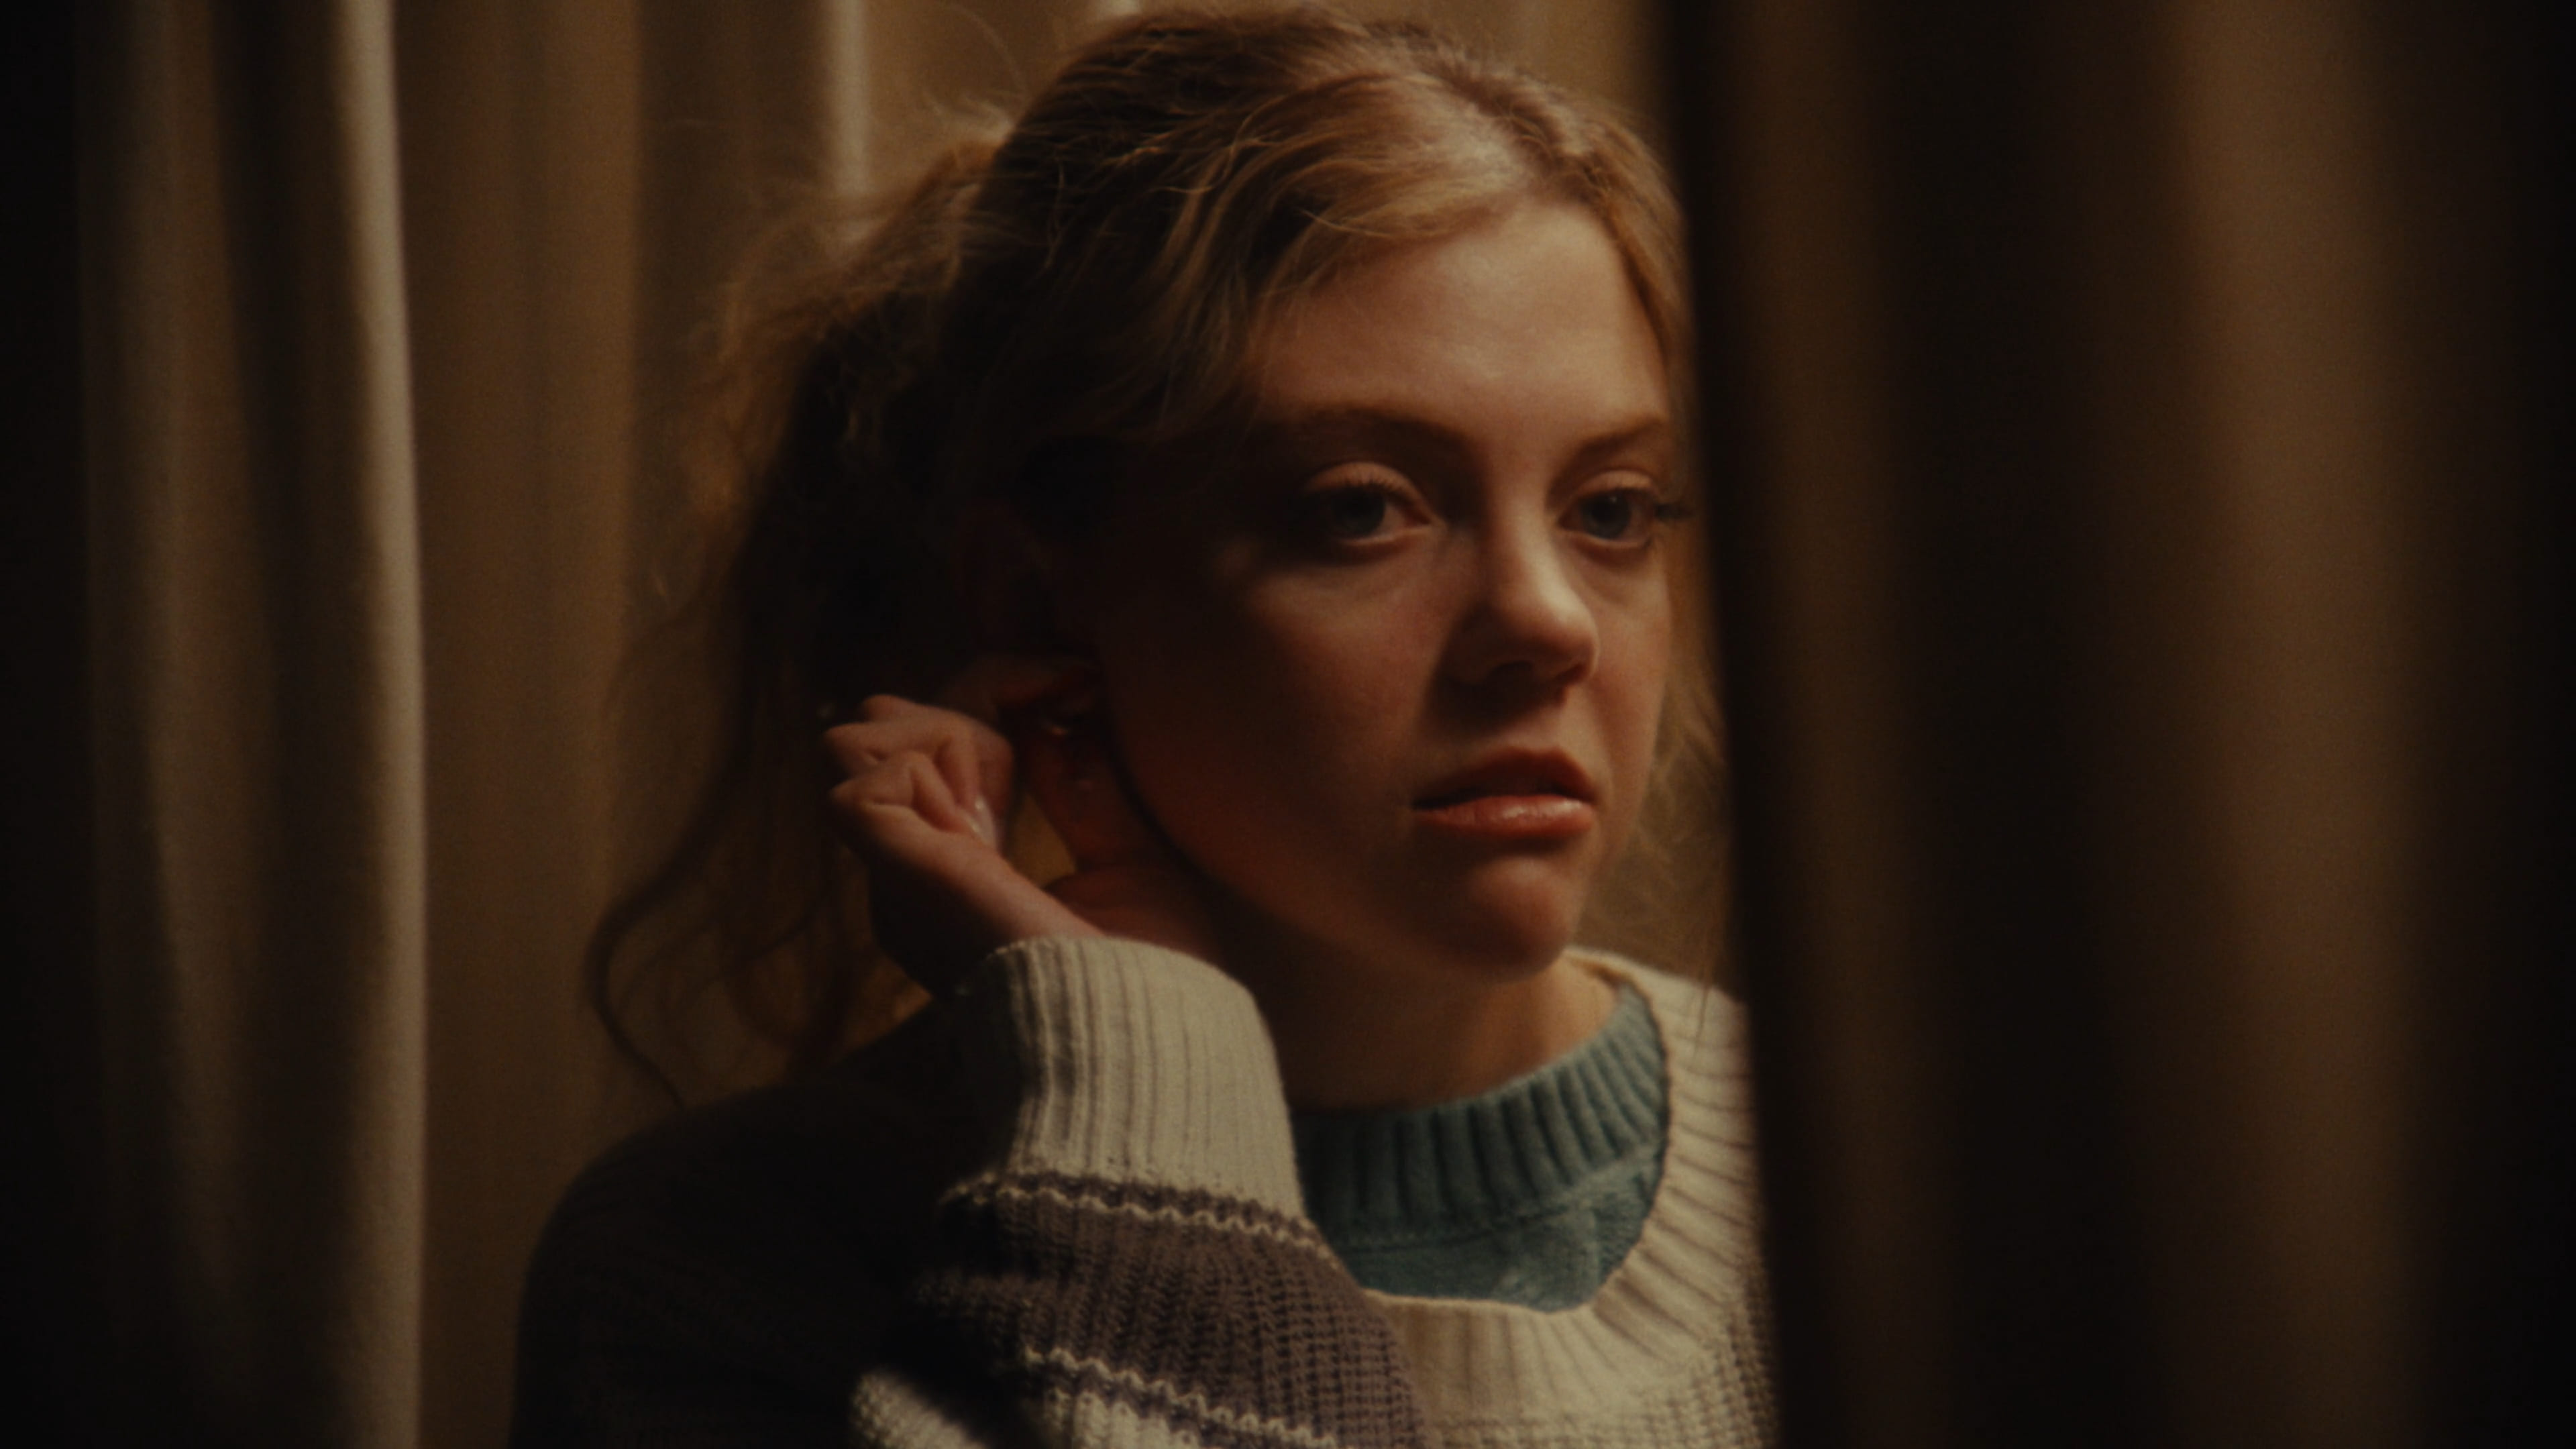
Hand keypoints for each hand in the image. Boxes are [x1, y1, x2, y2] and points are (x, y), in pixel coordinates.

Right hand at [823, 655, 1214, 993]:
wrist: (1145, 1049)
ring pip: (857, 744)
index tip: (1082, 682)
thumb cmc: (1155, 982)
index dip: (997, 694)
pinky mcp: (901, 878)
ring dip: (944, 728)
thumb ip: (1088, 794)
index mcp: (963, 877)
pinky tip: (993, 803)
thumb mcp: (1132, 864)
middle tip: (1057, 706)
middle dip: (965, 697)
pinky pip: (861, 779)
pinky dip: (930, 763)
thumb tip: (1057, 724)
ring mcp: (901, 878)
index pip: (936, 750)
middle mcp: (916, 876)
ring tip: (1018, 770)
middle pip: (882, 733)